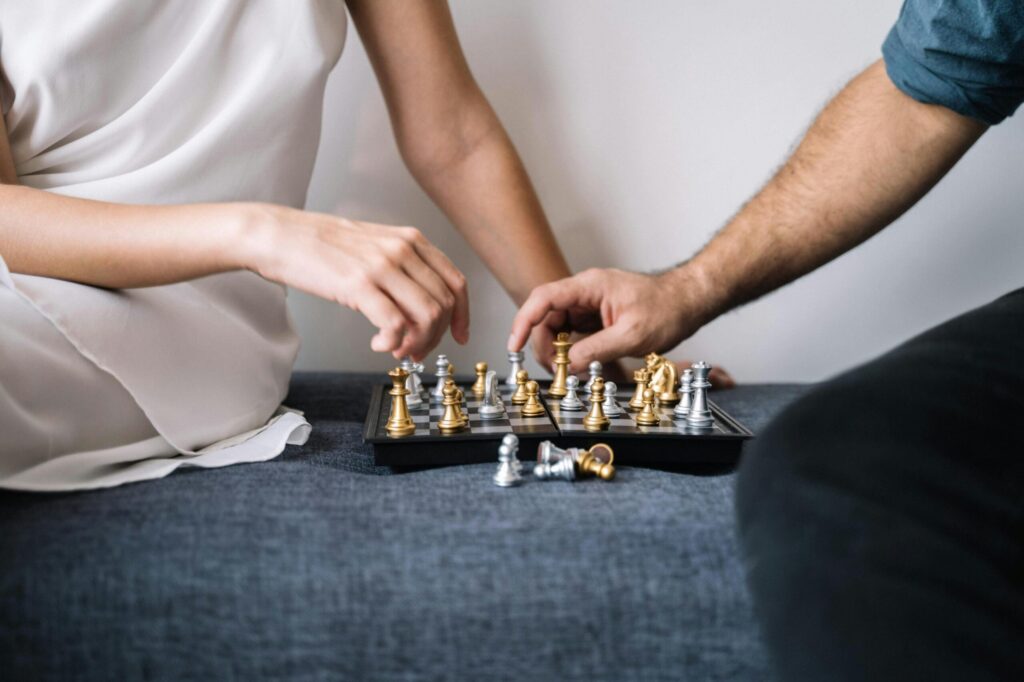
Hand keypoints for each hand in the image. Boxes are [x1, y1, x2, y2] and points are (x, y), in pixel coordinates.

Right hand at [246, 204, 467, 360]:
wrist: (279, 235)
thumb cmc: (321, 245)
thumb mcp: (374, 245)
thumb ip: (402, 268)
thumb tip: (420, 306)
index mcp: (411, 239)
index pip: (456, 282)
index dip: (463, 316)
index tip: (460, 336)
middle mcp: (402, 250)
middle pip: (444, 305)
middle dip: (436, 337)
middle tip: (415, 350)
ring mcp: (382, 266)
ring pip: (427, 316)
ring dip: (416, 342)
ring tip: (397, 349)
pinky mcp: (359, 285)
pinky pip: (395, 324)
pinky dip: (393, 343)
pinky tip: (379, 344)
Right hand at [508, 267, 714, 373]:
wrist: (688, 302)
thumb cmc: (667, 310)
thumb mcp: (632, 335)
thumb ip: (596, 350)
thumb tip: (568, 365)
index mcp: (590, 287)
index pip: (544, 298)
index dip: (524, 320)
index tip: (514, 343)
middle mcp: (585, 293)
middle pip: (546, 317)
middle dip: (543, 345)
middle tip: (554, 371)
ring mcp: (589, 304)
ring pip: (557, 327)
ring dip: (557, 350)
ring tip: (567, 371)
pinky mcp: (595, 317)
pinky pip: (572, 333)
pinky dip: (570, 350)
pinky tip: (579, 365)